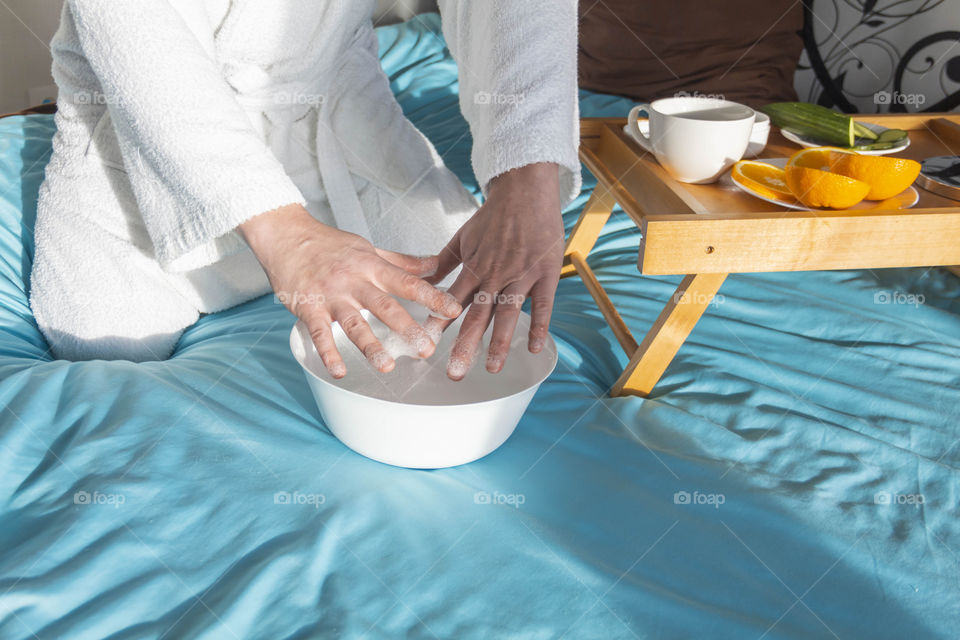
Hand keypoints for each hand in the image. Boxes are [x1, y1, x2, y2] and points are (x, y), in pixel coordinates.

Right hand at [240, 204, 461, 377]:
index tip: (454, 310)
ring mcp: (331, 296)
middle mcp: (354, 282)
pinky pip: (319, 333)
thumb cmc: (329, 244)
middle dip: (408, 328)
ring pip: (354, 323)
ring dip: (370, 346)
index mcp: (372, 267)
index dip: (432, 297)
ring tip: (387, 366)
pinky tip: (339, 371)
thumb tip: (435, 265)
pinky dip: (328, 353)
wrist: (286, 236)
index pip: (408, 282)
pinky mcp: (309, 307)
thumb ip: (402, 262)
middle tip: (426, 349)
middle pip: (385, 306)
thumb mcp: (368, 249)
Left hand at [427, 162, 562, 379]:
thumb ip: (443, 263)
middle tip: (455, 373)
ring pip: (507, 314)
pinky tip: (535, 348)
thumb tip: (421, 280)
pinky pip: (543, 304)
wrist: (524, 190)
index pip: (452, 301)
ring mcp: (521, 275)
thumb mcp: (463, 237)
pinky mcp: (545, 273)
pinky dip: (539, 326)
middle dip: (465, 346)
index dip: (439, 324)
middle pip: (477, 316)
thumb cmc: (493, 215)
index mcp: (473, 268)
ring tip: (492, 368)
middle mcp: (494, 275)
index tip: (426, 345)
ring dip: (499, 343)